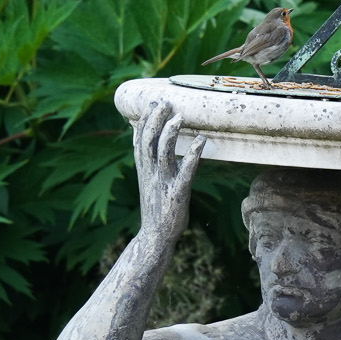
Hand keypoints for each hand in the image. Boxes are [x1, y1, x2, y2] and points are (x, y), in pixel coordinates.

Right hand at [135, 99, 205, 242]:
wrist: (155, 236)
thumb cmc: (157, 208)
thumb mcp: (150, 182)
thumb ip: (151, 163)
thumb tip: (152, 145)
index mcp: (143, 170)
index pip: (140, 140)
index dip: (145, 120)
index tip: (152, 102)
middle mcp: (150, 174)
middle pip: (149, 142)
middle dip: (155, 120)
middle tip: (165, 103)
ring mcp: (163, 184)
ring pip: (163, 153)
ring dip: (170, 133)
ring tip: (180, 116)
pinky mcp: (177, 194)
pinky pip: (185, 172)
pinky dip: (192, 155)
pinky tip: (201, 141)